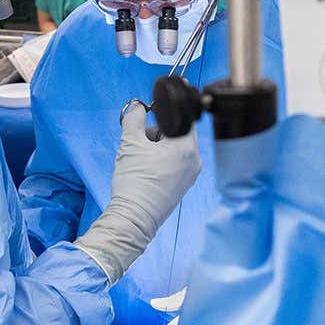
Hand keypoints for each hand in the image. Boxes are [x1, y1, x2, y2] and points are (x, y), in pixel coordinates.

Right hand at [74, 100, 201, 281]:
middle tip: (140, 138)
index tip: (158, 106)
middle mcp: (195, 161)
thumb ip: (133, 119)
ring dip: (159, 146)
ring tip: (140, 157)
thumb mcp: (130, 144)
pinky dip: (162, 160)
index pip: (183, 118)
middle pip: (178, 134)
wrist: (134, 218)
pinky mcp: (184, 186)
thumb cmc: (134, 183)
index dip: (168, 111)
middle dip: (158, 132)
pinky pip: (176, 164)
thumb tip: (136, 106)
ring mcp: (191, 175)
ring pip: (176, 149)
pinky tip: (146, 169)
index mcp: (186, 148)